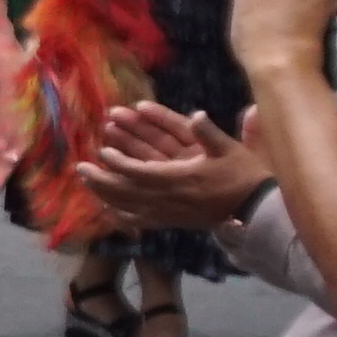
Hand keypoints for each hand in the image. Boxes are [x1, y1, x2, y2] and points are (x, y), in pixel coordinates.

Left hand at [78, 100, 269, 229]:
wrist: (256, 211)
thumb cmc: (243, 177)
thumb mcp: (230, 151)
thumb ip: (210, 133)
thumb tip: (196, 114)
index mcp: (181, 179)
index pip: (142, 172)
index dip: (120, 163)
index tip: (103, 152)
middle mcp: (170, 198)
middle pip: (127, 191)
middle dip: (102, 179)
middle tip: (80, 169)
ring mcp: (169, 213)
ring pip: (128, 206)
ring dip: (105, 194)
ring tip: (86, 183)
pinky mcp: (171, 222)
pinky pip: (140, 222)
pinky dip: (121, 217)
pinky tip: (107, 210)